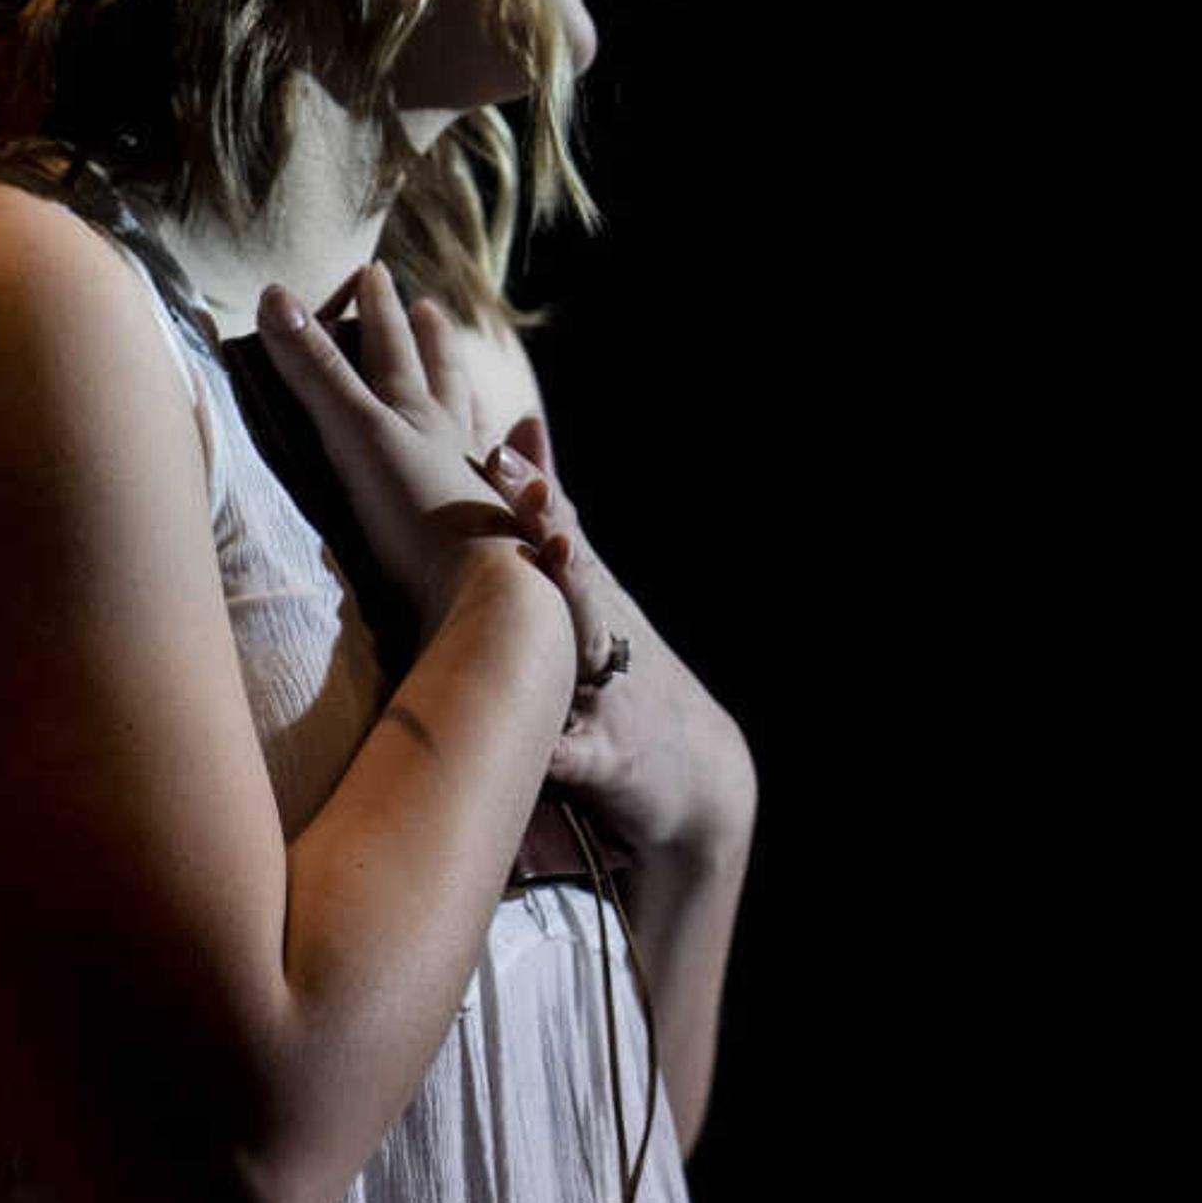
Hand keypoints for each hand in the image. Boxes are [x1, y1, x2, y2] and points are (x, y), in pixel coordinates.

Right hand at [254, 262, 566, 645]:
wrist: (484, 596)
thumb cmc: (421, 513)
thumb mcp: (359, 432)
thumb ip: (317, 370)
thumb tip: (275, 294)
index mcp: (421, 415)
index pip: (394, 349)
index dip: (379, 309)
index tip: (376, 272)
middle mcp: (454, 445)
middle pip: (443, 379)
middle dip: (429, 341)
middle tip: (430, 309)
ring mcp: (474, 491)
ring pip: (472, 429)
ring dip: (465, 399)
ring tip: (466, 382)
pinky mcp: (479, 542)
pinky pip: (487, 492)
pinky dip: (488, 473)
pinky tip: (490, 477)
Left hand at [470, 417, 754, 860]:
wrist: (700, 780)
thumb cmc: (623, 676)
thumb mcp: (594, 592)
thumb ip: (555, 517)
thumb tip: (519, 422)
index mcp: (592, 599)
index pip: (563, 536)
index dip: (534, 496)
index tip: (501, 452)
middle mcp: (606, 635)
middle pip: (580, 575)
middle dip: (553, 535)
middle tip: (529, 494)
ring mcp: (611, 696)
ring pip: (587, 648)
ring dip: (572, 609)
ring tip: (553, 568)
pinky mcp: (612, 762)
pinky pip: (579, 756)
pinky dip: (560, 747)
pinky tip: (544, 738)